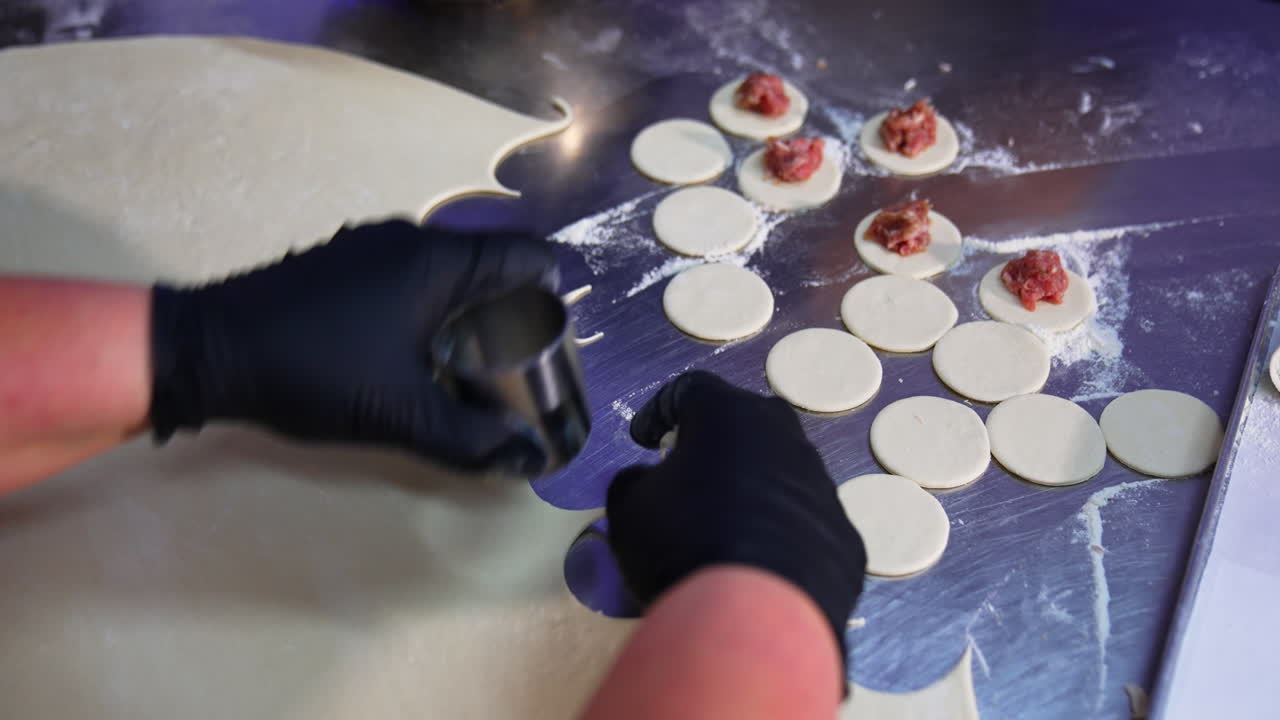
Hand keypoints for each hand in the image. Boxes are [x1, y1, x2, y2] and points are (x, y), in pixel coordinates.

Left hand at [149, 219, 557, 473]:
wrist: (206, 349)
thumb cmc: (313, 371)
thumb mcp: (398, 413)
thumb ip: (468, 438)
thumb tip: (527, 459)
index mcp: (437, 260)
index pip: (526, 255)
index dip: (556, 292)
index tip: (562, 337)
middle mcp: (409, 239)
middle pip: (489, 263)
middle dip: (515, 309)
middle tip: (524, 362)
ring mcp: (370, 247)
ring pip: (447, 272)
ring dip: (470, 311)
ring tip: (476, 364)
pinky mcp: (340, 264)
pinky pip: (410, 278)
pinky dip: (430, 309)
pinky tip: (417, 354)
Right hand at [605, 372, 865, 673]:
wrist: (755, 611)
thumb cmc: (681, 540)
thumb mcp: (629, 507)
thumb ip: (635, 482)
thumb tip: (647, 482)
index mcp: (727, 414)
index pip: (688, 390)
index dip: (659, 411)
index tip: (644, 440)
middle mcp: (783, 435)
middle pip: (746, 423)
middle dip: (717, 442)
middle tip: (691, 473)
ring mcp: (821, 483)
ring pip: (782, 471)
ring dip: (752, 488)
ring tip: (725, 526)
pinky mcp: (843, 532)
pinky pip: (803, 520)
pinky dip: (780, 530)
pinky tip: (759, 562)